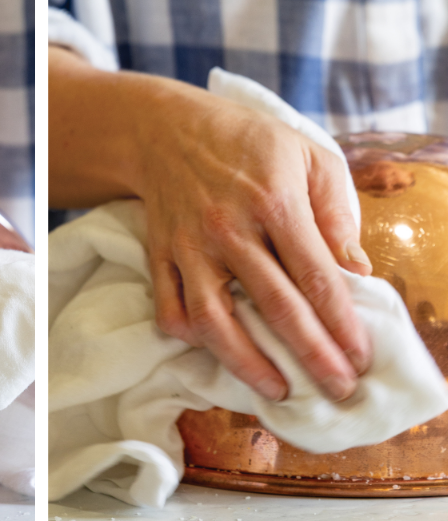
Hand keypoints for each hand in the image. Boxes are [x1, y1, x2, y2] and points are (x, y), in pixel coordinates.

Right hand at [50, 47, 371, 401]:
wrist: (165, 130)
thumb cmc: (248, 143)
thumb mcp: (310, 157)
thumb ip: (337, 213)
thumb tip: (355, 272)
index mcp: (274, 201)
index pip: (317, 277)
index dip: (342, 324)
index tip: (361, 357)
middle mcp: (229, 229)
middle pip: (275, 307)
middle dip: (312, 356)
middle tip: (338, 389)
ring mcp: (189, 246)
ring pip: (215, 320)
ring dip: (248, 363)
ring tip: (277, 390)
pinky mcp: (159, 256)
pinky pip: (169, 309)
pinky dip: (190, 338)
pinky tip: (218, 352)